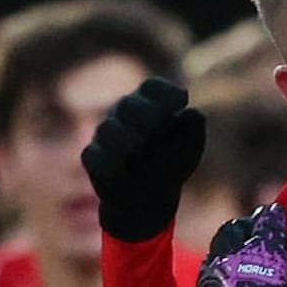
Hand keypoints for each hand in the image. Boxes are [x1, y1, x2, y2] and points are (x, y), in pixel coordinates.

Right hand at [82, 77, 206, 242]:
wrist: (150, 198)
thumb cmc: (172, 162)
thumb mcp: (190, 146)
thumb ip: (193, 128)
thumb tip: (193, 113)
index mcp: (149, 104)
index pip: (152, 88)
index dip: (165, 91)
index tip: (182, 100)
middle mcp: (123, 115)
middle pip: (128, 105)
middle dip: (143, 111)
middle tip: (155, 122)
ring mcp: (106, 136)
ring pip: (108, 129)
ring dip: (122, 135)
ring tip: (135, 145)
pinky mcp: (93, 159)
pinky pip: (93, 156)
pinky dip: (105, 161)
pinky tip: (119, 167)